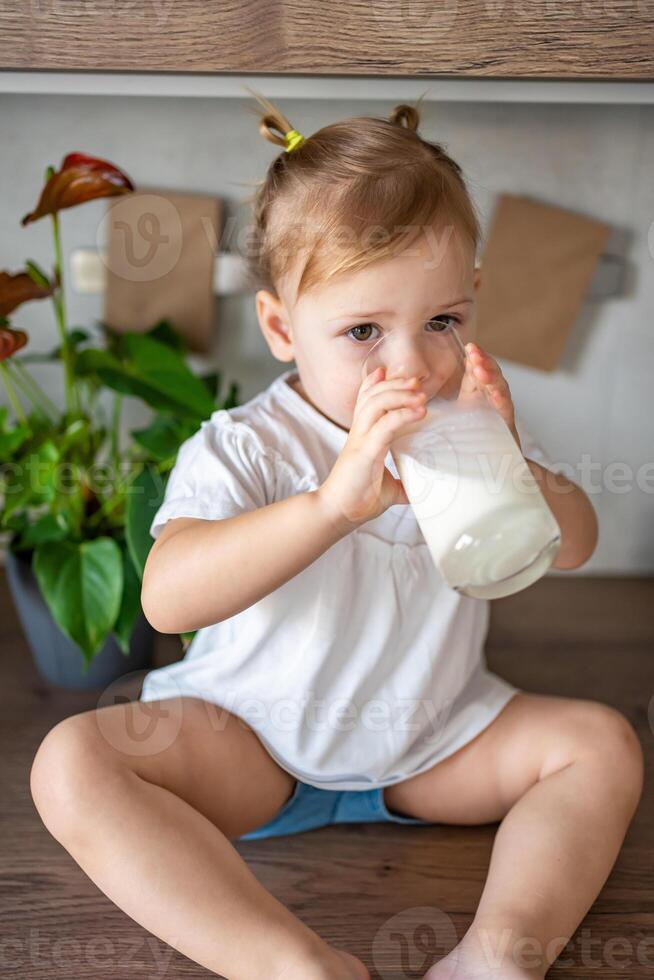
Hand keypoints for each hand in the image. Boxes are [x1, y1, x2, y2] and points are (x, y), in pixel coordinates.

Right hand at [317, 367, 426, 531]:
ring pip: (376, 404)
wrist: (337, 514)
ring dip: (400, 394)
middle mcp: (359, 434)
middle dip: (395, 384)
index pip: (365, 401)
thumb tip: (419, 491)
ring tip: (421, 395)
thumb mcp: (387, 489)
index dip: (376, 384)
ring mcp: (360, 441)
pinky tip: (420, 412)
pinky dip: (403, 415)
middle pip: (372, 395)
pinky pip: (385, 426)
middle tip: (416, 382)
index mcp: (362, 437)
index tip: (394, 374)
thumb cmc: (358, 501)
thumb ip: (402, 484)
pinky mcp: (365, 452)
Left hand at [465, 342, 521, 450]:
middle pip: (491, 373)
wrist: (493, 455)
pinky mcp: (507, 422)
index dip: (477, 356)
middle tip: (474, 353)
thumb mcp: (462, 405)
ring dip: (491, 377)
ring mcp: (502, 407)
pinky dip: (500, 400)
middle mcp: (494, 394)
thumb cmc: (475, 430)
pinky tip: (495, 394)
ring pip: (499, 387)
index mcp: (481, 388)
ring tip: (480, 369)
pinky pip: (505, 409)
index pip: (480, 367)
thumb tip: (458, 364)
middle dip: (483, 361)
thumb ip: (462, 385)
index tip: (470, 347)